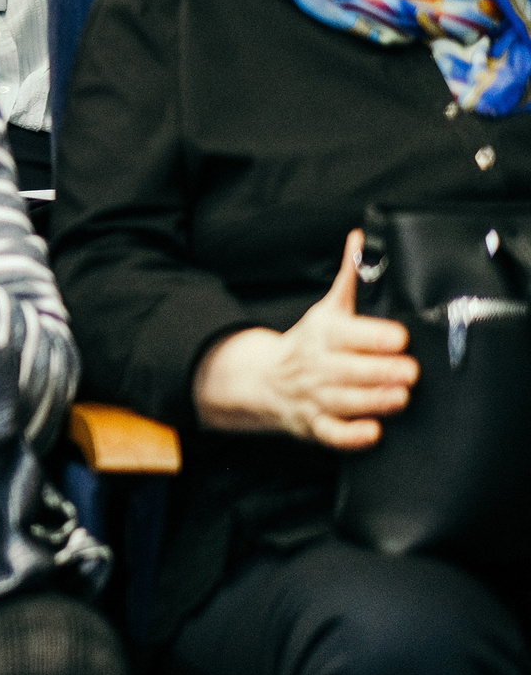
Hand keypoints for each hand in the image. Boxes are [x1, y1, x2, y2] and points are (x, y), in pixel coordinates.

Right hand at [195, 231, 416, 448]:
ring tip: (400, 398)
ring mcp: (313, 396)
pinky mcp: (314, 424)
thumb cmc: (308, 343)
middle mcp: (316, 364)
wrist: (264, 379)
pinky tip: (372, 432)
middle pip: (347, 369)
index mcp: (323, 333)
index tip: (400, 337)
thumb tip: (360, 237)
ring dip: (371, 400)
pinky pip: (330, 433)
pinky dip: (350, 436)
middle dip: (379, 371)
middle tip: (410, 372)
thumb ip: (349, 276)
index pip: (348, 333)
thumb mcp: (326, 308)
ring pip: (342, 400)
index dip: (374, 336)